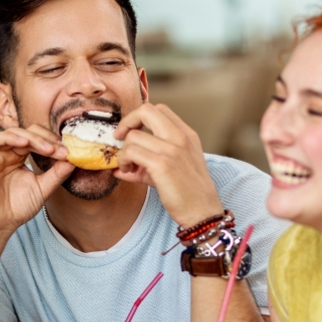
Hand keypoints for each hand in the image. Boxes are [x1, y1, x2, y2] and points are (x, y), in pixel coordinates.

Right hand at [0, 125, 74, 236]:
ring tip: (48, 149)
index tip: (68, 152)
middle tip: (59, 149)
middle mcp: (8, 153)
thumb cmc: (17, 208)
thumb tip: (73, 159)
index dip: (53, 142)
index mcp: (20, 157)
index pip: (38, 140)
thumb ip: (57, 173)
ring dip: (33, 138)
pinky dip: (10, 137)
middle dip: (46, 138)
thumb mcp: (43, 188)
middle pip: (28, 132)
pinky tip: (24, 143)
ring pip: (13, 132)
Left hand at [113, 104, 223, 226]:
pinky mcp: (163, 165)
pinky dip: (124, 162)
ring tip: (127, 167)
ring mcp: (172, 149)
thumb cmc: (187, 192)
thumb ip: (147, 162)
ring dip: (123, 152)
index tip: (131, 133)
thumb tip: (118, 167)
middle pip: (146, 110)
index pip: (159, 109)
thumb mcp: (171, 168)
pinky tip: (128, 172)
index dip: (139, 118)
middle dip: (127, 122)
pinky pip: (131, 152)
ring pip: (133, 136)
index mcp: (186, 135)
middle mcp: (181, 137)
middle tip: (120, 139)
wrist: (202, 212)